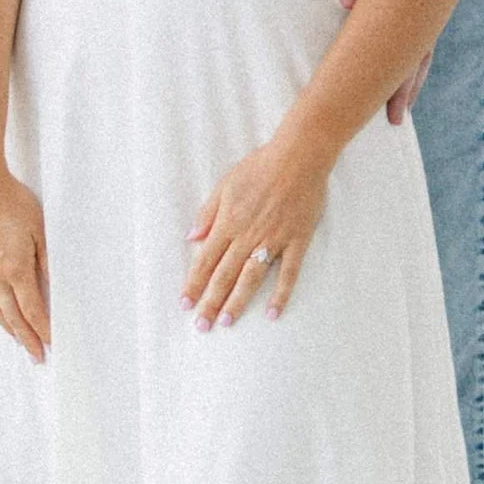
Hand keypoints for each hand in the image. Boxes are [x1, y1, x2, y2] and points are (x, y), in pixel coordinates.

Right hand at [0, 168, 49, 361]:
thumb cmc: (13, 201)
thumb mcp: (40, 229)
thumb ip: (46, 261)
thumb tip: (53, 287)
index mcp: (15, 267)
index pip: (32, 309)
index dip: (42, 329)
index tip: (51, 344)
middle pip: (12, 316)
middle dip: (26, 339)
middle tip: (37, 357)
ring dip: (7, 328)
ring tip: (18, 341)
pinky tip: (0, 310)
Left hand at [184, 127, 330, 328]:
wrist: (298, 156)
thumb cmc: (259, 167)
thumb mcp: (225, 185)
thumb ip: (208, 214)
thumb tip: (192, 238)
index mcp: (228, 223)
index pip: (205, 260)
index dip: (194, 284)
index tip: (186, 304)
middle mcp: (248, 236)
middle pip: (225, 275)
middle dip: (211, 302)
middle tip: (202, 326)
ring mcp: (273, 240)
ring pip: (251, 278)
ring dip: (238, 301)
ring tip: (227, 322)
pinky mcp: (297, 241)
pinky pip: (288, 273)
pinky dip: (281, 294)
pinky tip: (272, 313)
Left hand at [339, 0, 429, 122]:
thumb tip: (346, 3)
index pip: (406, 48)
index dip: (399, 81)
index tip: (392, 110)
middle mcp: (427, 6)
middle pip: (416, 56)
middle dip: (405, 89)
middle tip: (395, 120)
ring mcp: (430, 2)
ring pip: (421, 48)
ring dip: (410, 76)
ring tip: (400, 107)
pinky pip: (420, 32)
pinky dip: (414, 54)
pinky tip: (407, 68)